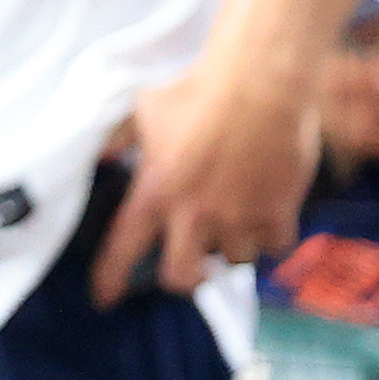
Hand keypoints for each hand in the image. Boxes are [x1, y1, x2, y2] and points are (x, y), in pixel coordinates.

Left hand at [94, 60, 320, 304]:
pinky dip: (270, 237)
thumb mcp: (143, 111)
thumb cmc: (197, 89)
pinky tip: (265, 216)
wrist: (259, 79)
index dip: (111, 279)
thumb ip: (119, 140)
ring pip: (234, 260)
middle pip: (182, 279)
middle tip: (190, 265)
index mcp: (153, 192)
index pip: (122, 249)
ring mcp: (238, 215)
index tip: (106, 300)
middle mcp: (193, 213)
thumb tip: (100, 154)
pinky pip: (275, 247)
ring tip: (233, 221)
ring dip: (232, 247)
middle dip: (185, 278)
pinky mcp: (278, 210)